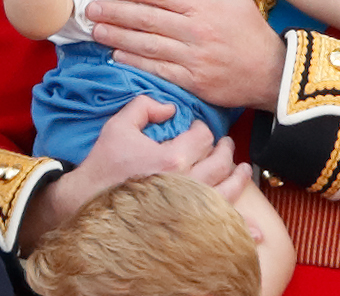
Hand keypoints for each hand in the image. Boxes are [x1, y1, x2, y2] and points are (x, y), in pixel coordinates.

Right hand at [20, 96, 251, 252]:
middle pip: (221, 161)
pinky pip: (222, 230)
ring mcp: (190, 212)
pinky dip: (241, 230)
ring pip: (228, 191)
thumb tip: (171, 108)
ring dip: (239, 178)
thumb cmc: (102, 168)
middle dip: (225, 149)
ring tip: (242, 170)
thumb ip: (145, 106)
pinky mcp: (188, 232)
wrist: (84, 209)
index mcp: (172, 158)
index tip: (197, 131)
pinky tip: (254, 232)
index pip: (204, 136)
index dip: (202, 129)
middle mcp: (187, 185)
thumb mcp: (118, 126)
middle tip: (224, 145)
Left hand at [87, 0, 285, 111]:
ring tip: (96, 30)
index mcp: (204, 6)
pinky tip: (117, 56)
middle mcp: (195, 31)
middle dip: (116, 12)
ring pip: (148, 45)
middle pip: (148, 19)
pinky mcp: (192, 81)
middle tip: (92, 8)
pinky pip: (158, 70)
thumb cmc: (250, 31)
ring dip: (118, 37)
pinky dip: (136, 63)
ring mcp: (193, 57)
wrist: (270, 72)